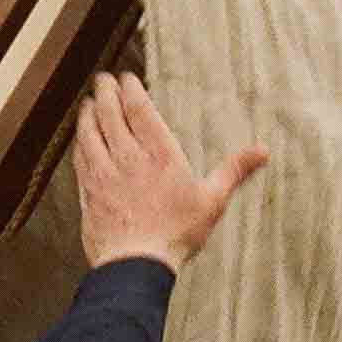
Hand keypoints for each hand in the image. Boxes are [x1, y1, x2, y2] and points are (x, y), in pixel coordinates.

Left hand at [70, 71, 268, 272]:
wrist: (136, 263)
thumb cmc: (175, 234)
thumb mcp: (212, 200)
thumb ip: (233, 171)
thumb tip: (262, 151)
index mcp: (159, 155)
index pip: (140, 111)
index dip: (131, 90)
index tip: (126, 78)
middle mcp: (128, 158)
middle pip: (110, 115)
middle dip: (105, 93)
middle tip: (103, 80)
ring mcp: (104, 175)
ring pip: (90, 134)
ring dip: (88, 115)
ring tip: (88, 103)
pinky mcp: (89, 193)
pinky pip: (80, 159)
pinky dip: (79, 144)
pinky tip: (80, 140)